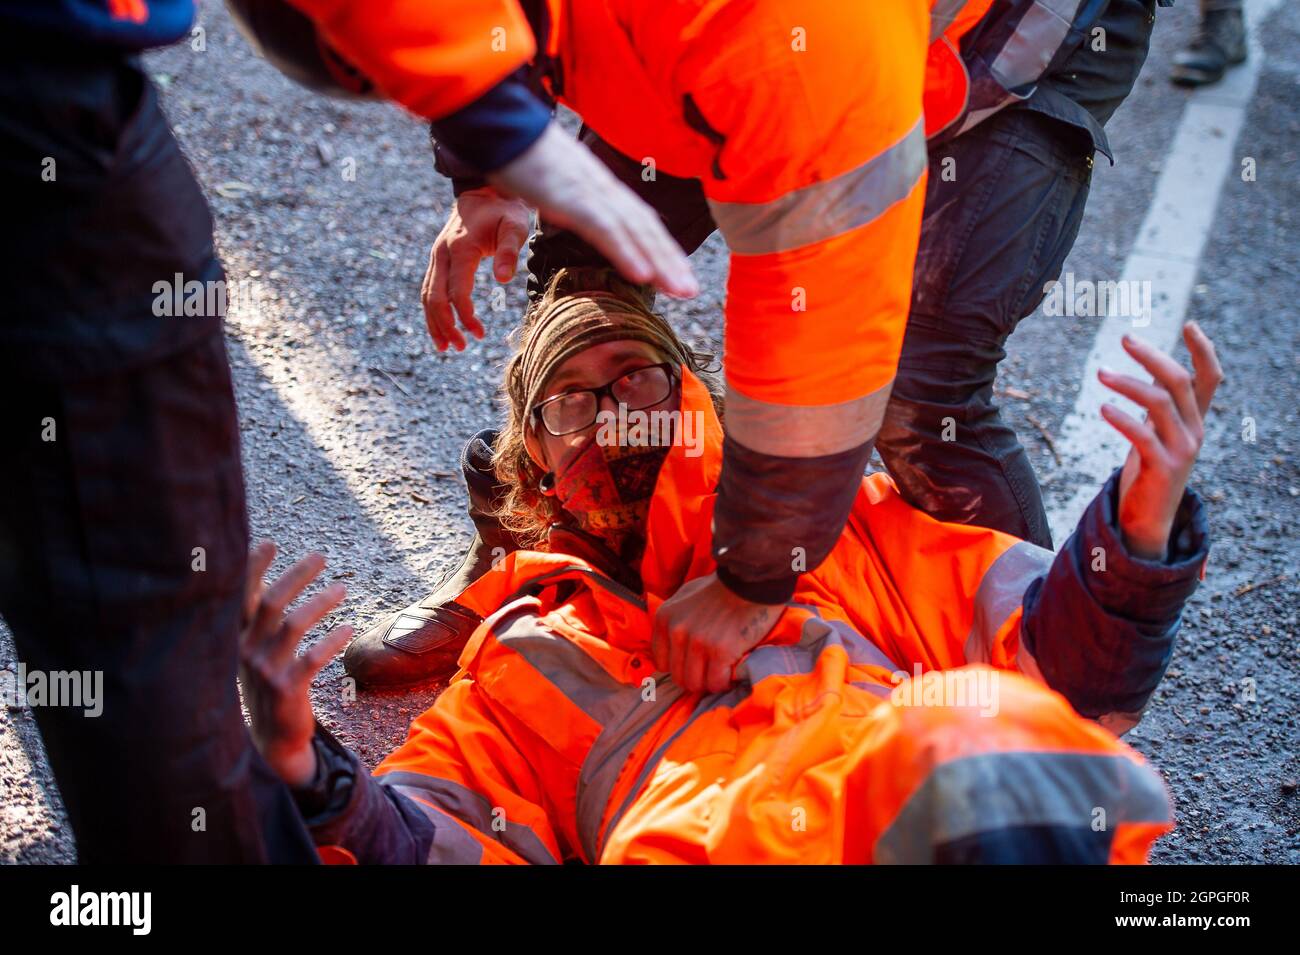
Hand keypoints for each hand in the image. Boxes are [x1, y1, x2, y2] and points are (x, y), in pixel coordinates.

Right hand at [237, 542, 353, 786]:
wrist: (273, 738)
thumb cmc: (269, 683)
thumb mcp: (256, 650)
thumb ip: (258, 617)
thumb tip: (265, 578)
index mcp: (237, 639)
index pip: (241, 597)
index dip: (253, 569)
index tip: (269, 543)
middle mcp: (246, 651)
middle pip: (270, 603)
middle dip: (295, 576)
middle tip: (320, 556)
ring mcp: (265, 671)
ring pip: (293, 626)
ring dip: (320, 603)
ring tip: (343, 588)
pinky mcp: (287, 689)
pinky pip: (312, 658)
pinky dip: (331, 640)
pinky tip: (348, 628)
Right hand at [422, 187, 531, 351]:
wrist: (484, 192)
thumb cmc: (504, 211)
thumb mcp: (515, 226)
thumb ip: (510, 251)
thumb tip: (504, 280)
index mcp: (460, 249)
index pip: (456, 291)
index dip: (465, 316)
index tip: (480, 333)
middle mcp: (441, 253)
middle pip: (434, 297)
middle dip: (445, 326)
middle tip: (461, 347)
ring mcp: (436, 256)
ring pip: (426, 296)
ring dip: (434, 323)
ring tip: (447, 347)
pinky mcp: (438, 260)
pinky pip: (429, 289)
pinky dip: (432, 311)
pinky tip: (441, 328)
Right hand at [488, 123, 698, 300]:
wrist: (498, 121)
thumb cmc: (519, 151)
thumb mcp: (553, 181)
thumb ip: (569, 196)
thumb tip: (573, 208)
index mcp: (600, 186)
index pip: (639, 220)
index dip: (661, 248)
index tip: (677, 272)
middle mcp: (603, 188)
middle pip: (645, 228)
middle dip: (671, 261)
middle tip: (690, 291)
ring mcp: (590, 192)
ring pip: (634, 232)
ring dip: (660, 263)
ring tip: (680, 291)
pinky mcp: (572, 197)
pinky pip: (604, 229)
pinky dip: (626, 252)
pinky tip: (642, 276)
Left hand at [651, 573, 783, 693]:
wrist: (750, 581)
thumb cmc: (720, 588)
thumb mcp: (685, 596)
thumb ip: (674, 619)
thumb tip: (671, 645)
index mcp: (664, 618)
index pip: (661, 662)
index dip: (679, 666)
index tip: (693, 663)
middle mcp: (677, 632)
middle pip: (678, 677)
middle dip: (695, 677)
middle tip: (711, 669)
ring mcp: (698, 643)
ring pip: (695, 684)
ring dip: (709, 682)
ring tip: (721, 671)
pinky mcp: (720, 651)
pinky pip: (716, 683)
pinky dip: (724, 682)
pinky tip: (731, 671)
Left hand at [1098, 321, 1222, 559]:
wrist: (1147, 520)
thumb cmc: (1147, 470)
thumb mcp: (1157, 433)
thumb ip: (1158, 405)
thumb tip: (1145, 370)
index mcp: (1193, 421)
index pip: (1209, 379)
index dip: (1203, 350)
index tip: (1189, 324)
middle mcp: (1194, 432)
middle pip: (1179, 382)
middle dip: (1152, 357)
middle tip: (1125, 338)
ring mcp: (1181, 450)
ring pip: (1160, 403)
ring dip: (1128, 384)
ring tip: (1099, 373)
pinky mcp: (1162, 468)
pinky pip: (1143, 436)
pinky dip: (1123, 418)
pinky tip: (1103, 408)